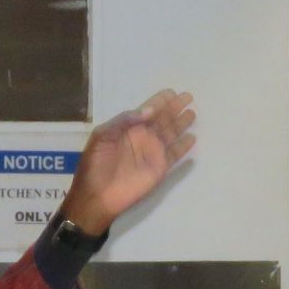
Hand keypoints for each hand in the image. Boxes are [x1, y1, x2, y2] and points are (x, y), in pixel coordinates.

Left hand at [59, 89, 196, 235]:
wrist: (98, 195)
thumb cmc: (96, 164)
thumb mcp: (102, 136)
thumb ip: (124, 121)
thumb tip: (149, 111)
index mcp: (128, 128)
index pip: (147, 110)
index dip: (159, 101)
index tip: (171, 92)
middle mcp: (143, 137)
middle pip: (163, 119)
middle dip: (174, 108)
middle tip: (188, 96)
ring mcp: (153, 152)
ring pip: (171, 133)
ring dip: (181, 123)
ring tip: (192, 112)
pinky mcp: (160, 168)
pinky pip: (175, 154)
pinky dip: (183, 146)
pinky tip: (192, 138)